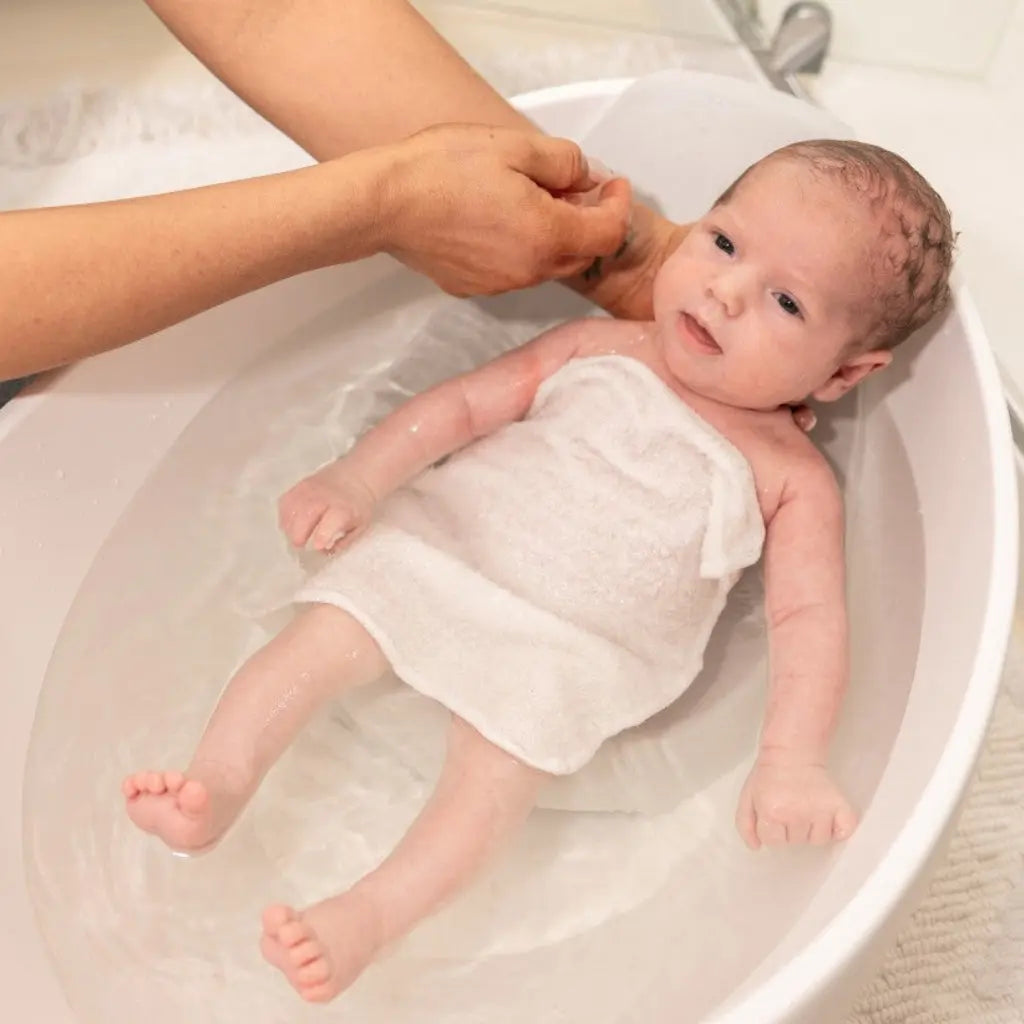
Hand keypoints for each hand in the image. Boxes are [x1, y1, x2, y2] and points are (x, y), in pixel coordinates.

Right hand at [278, 464, 376, 552]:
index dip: (321, 536)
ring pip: (290, 511)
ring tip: (296, 536)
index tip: (317, 546)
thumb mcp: (360, 527)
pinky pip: (284, 503)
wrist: (357, 475)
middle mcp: (323, 498)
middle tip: (301, 546)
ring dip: (289, 528)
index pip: (329, 523)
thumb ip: (343, 542)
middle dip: (298, 536)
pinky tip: (291, 524)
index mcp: (343, 510)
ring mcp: (309, 490)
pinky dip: (285, 516)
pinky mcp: (299, 486)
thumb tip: (325, 552)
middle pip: (303, 518)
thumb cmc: (359, 505)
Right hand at [378, 123, 631, 295]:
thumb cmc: (443, 169)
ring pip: (547, 264)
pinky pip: (514, 271)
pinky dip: (520, 249)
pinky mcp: (476, 287)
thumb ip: (563, 160)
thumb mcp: (514, 146)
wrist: (386, 203)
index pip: (609, 234)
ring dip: (552, 236)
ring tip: (528, 200)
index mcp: (547, 235)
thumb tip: (583, 175)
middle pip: (581, 255)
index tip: (612, 184)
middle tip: (571, 188)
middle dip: (588, 223)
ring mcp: (502, 284)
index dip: (618, 206)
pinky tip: (497, 220)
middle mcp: (530, 270)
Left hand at [735, 758, 857, 849]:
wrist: (792, 751)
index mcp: (772, 811)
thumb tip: (756, 848)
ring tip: (808, 810)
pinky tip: (829, 819)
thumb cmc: (768, 775)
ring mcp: (820, 811)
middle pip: (796, 842)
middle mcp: (797, 814)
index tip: (774, 815)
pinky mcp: (840, 806)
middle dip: (791, 829)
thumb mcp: (747, 796)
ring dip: (813, 830)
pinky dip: (839, 830)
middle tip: (791, 808)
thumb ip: (745, 824)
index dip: (773, 830)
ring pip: (819, 840)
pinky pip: (844, 832)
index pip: (773, 842)